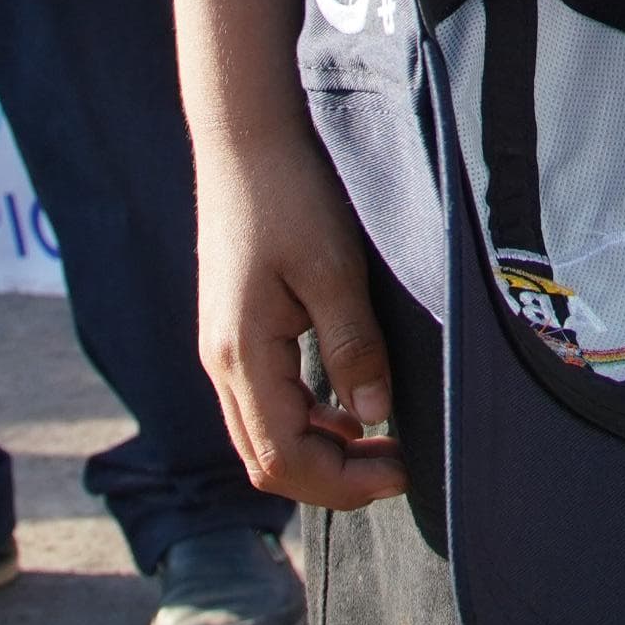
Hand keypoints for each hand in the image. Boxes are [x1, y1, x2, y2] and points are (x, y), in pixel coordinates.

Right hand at [196, 121, 404, 509]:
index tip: (402, 468)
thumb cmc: (291, 196)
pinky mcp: (234, 334)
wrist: (244, 141)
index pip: (282, 460)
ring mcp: (223, 351)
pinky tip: (348, 409)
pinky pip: (265, 405)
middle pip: (266, 462)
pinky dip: (306, 423)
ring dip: (320, 454)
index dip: (343, 483)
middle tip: (398, 466)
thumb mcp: (334, 270)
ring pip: (263, 437)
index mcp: (242, 356)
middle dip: (333, 480)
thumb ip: (353, 347)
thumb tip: (373, 417)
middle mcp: (222, 365)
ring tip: (381, 444)